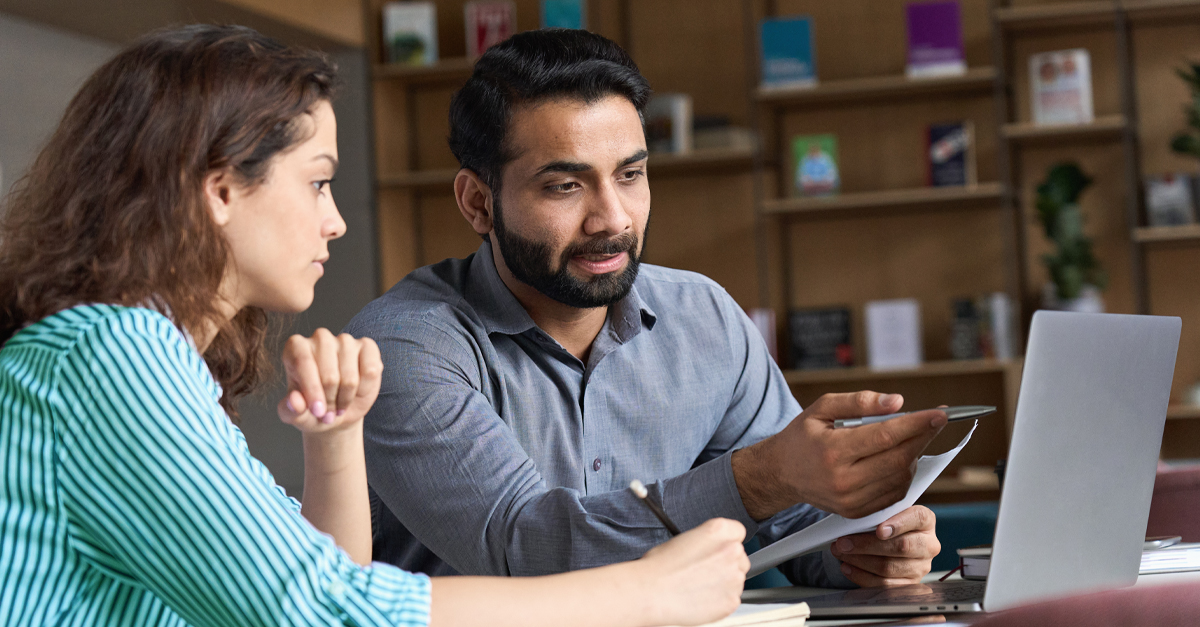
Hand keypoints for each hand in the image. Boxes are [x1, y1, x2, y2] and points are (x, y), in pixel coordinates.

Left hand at [276, 329, 381, 434]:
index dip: (312, 390)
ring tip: (339, 404)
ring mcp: (345, 340)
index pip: (303, 362)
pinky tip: (357, 391)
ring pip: (350, 377)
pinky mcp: (368, 346)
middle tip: (327, 412)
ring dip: (346, 398)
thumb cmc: (312, 409)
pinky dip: (364, 389)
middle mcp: (320, 338)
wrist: (337, 411)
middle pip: (329, 375)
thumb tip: (295, 402)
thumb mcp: (296, 416)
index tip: (317, 411)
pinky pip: (370, 371)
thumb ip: (290, 410)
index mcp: (296, 347)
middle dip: (330, 400)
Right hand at [637, 518, 748, 625]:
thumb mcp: (683, 539)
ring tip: (699, 586)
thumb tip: (710, 550)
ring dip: (724, 583)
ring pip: (737, 579)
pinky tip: (701, 598)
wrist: (651, 592)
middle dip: (727, 564)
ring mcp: (734, 577)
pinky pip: (732, 599)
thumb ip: (705, 542)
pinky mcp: (731, 600)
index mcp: (719, 530)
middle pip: (740, 557)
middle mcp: (731, 551)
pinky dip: (720, 601)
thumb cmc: (659, 566)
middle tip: (706, 571)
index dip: (727, 542)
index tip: (719, 549)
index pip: (737, 531)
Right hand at [732, 391, 946, 519]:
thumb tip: (898, 402)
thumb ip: (859, 401)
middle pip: (899, 459)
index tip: (940, 414)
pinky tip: (898, 457)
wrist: (781, 473)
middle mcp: (842, 480)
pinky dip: (904, 473)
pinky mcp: (856, 512)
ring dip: (914, 455)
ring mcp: (850, 500)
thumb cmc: (803, 436)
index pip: (885, 436)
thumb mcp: (822, 407)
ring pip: (901, 477)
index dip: (917, 424)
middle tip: (935, 421)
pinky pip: (894, 493)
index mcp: (832, 451)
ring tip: (910, 437)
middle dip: (923, 438)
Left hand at [830, 506, 939, 586]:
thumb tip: (852, 518)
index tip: (879, 530)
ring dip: (859, 560)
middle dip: (867, 545)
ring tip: (840, 552)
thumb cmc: (886, 523)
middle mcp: (928, 545)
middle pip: (901, 546)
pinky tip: (847, 567)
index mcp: (926, 521)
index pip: (917, 518)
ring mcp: (921, 567)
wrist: (893, 541)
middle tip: (843, 542)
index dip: (898, 524)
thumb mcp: (886, 512)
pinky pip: (884, 584)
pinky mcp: (910, 584)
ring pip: (888, 567)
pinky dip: (861, 576)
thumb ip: (877, 513)